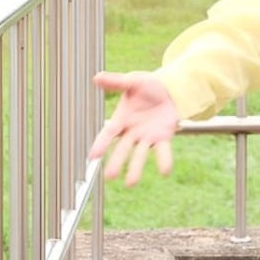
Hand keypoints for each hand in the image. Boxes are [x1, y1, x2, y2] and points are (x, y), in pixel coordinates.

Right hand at [88, 71, 179, 185]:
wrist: (168, 90)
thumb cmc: (146, 87)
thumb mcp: (132, 81)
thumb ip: (116, 82)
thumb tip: (97, 77)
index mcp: (122, 119)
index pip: (108, 134)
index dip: (100, 145)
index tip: (92, 157)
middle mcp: (132, 132)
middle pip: (122, 149)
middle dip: (116, 162)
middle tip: (109, 177)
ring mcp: (147, 137)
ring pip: (139, 154)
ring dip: (135, 168)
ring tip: (130, 183)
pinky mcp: (162, 137)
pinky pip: (162, 151)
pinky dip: (164, 161)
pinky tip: (165, 171)